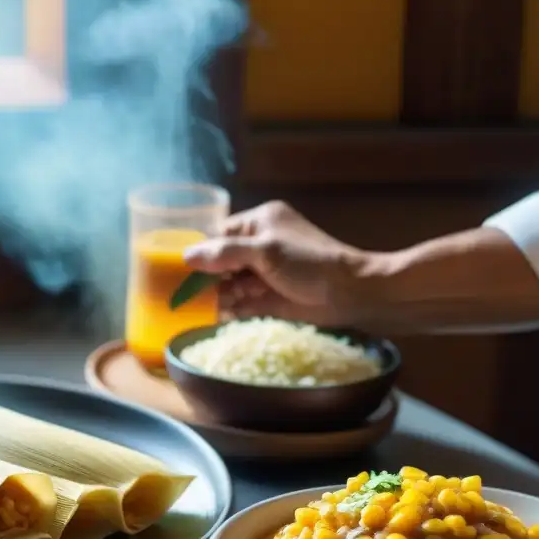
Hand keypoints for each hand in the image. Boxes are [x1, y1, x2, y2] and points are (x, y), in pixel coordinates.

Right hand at [182, 201, 372, 326]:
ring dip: (222, 295)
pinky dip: (232, 309)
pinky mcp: (269, 297)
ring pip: (229, 283)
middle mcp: (260, 245)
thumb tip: (186, 256)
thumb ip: (225, 252)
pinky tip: (224, 316)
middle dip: (211, 278)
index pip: (219, 234)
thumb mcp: (266, 252)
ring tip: (218, 305)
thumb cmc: (311, 264)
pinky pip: (241, 302)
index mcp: (260, 222)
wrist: (352, 294)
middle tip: (199, 294)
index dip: (203, 252)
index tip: (185, 271)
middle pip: (221, 261)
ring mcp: (264, 272)